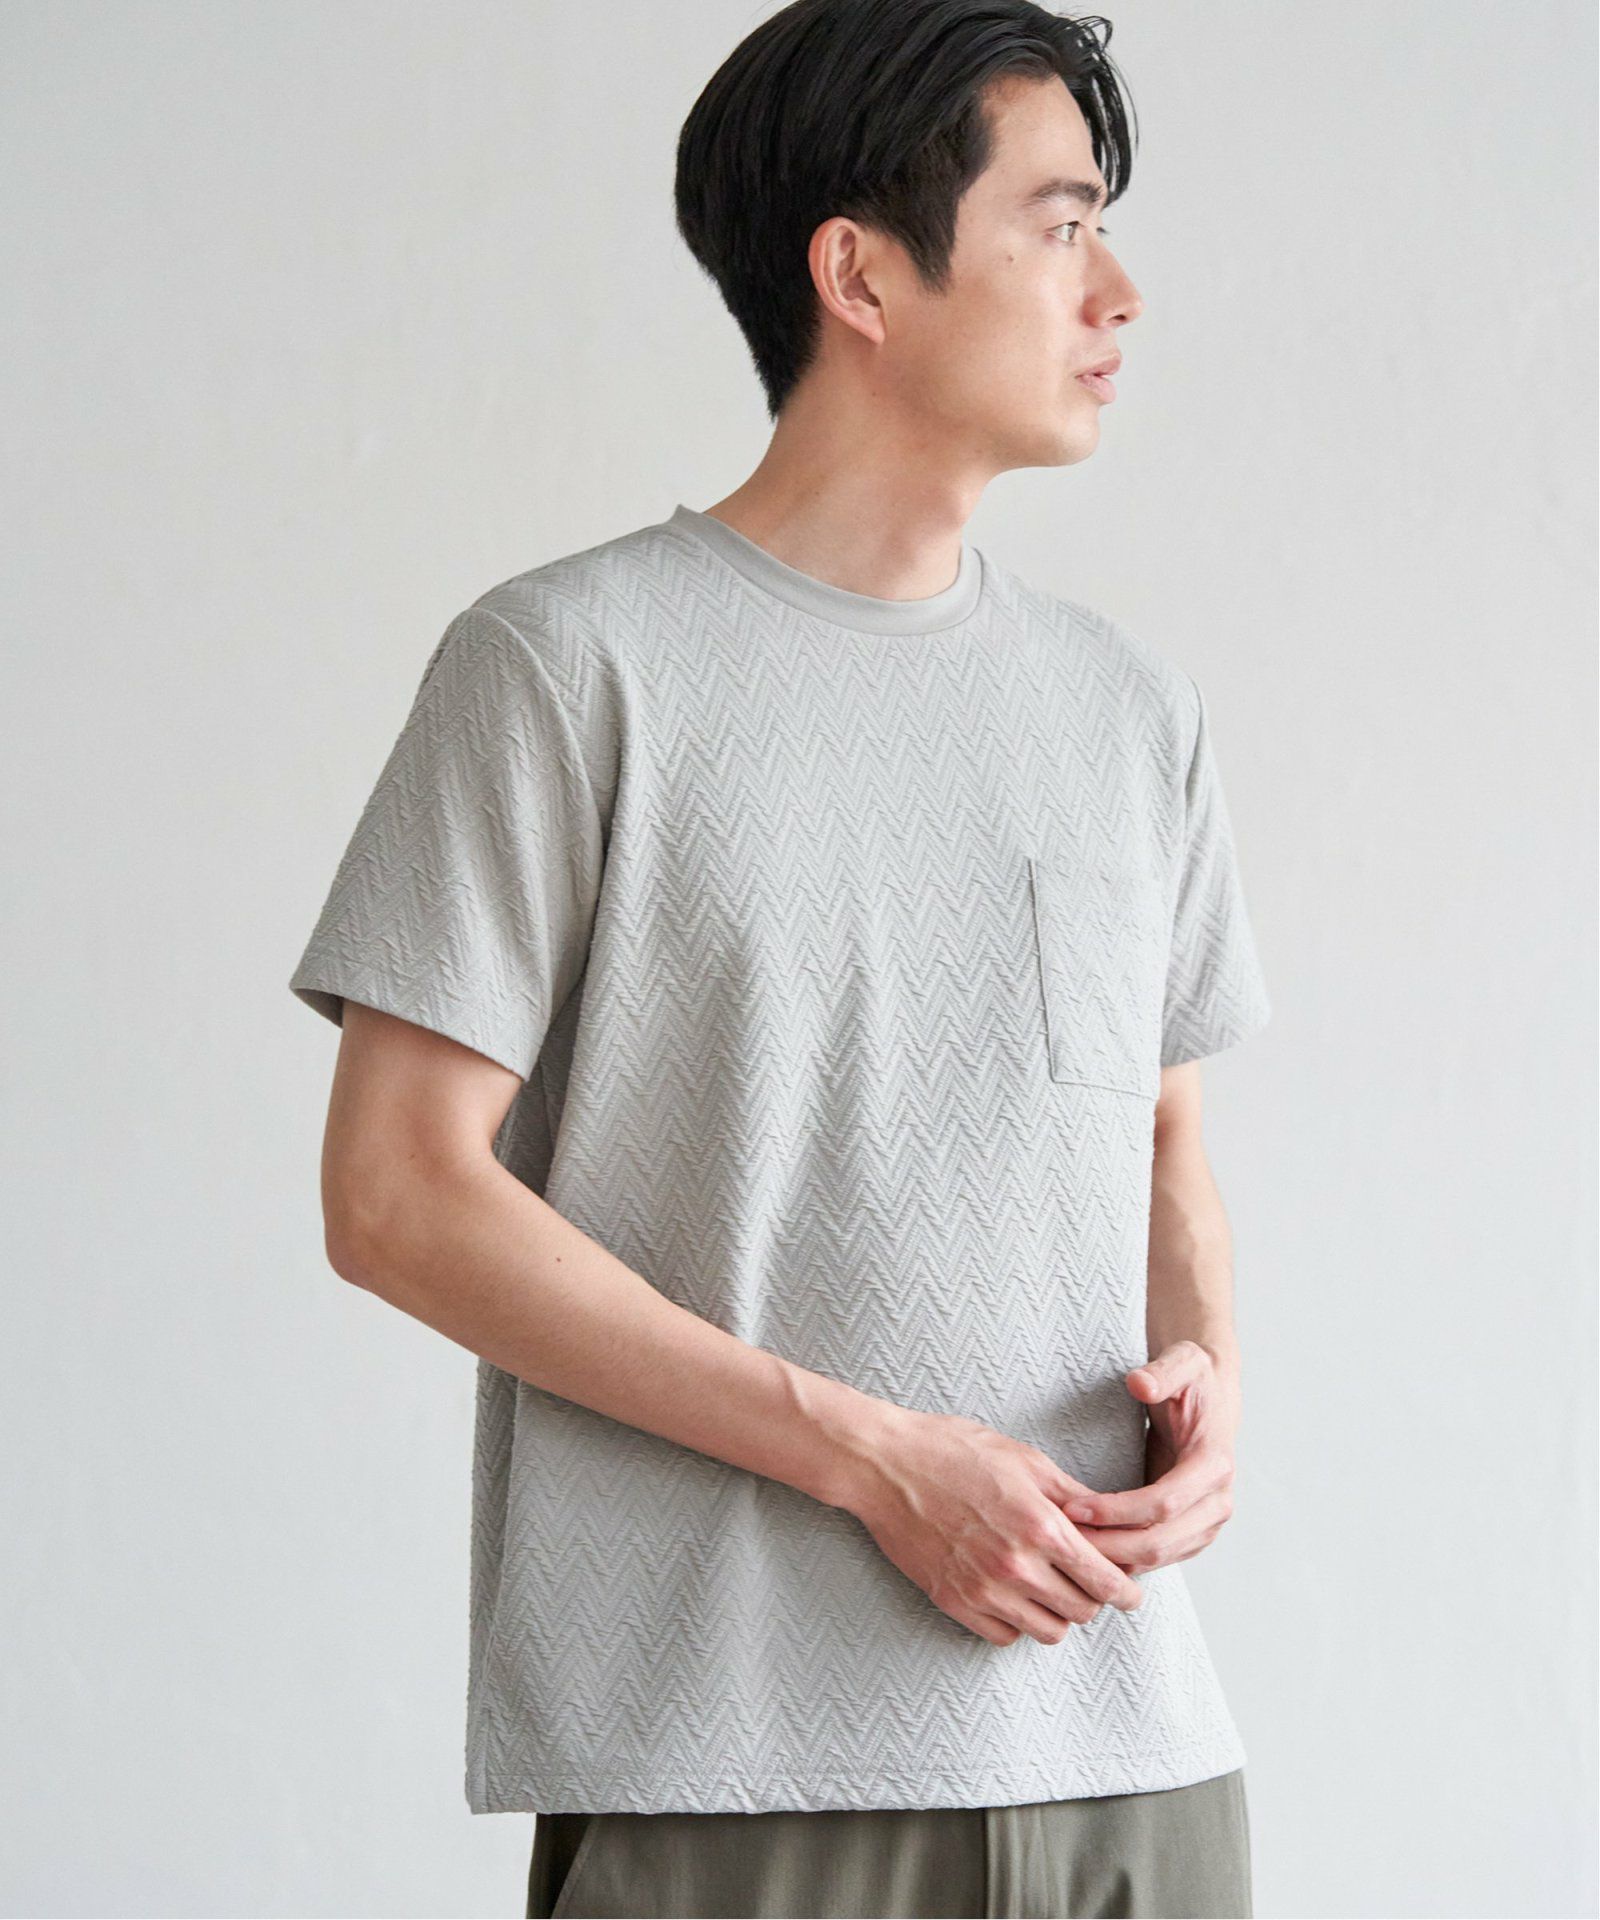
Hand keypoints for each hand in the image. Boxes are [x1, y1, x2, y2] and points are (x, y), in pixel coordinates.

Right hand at [846, 1405, 1146, 1646]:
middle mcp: (1016, 1566)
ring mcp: (983, 1590)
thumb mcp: (1024, 1459)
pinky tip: (1015, 1595)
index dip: (1127, 1592)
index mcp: (1041, 1526)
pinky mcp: (954, 1602)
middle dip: (1093, 1597)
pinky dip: (1019, 1622)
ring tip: (1051, 1587)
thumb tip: (1111, 1522)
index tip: (1131, 1593)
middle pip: (1083, 1611)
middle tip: (1086, 1578)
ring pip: (1049, 1631)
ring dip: (1058, 1614)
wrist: (885, 1465)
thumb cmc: (953, 1450)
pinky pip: (1006, 1637)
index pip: (1106, 1582)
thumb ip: (1072, 1496)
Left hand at [1060, 1341, 1238, 1573]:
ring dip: (1113, 1557)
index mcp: (1214, 1463)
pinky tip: (1089, 1550)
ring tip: (1067, 1546)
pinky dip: (1124, 1558)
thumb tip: (1140, 1383)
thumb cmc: (1192, 1379)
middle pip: (1160, 1541)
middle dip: (1108, 1544)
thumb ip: (1162, 1371)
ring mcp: (1209, 1522)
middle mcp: (1218, 1501)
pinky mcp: (1194, 1532)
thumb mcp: (1182, 1362)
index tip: (1073, 1507)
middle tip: (1060, 1537)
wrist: (1210, 1397)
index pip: (1163, 1502)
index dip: (1117, 1511)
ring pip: (1159, 1557)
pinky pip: (1158, 1557)